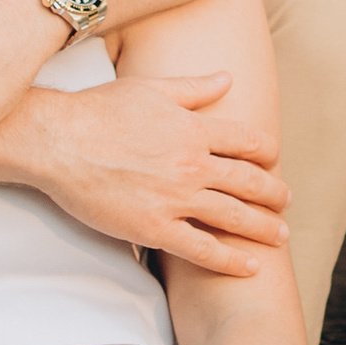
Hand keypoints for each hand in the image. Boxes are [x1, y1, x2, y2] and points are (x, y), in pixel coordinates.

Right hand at [33, 73, 289, 276]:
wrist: (59, 141)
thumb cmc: (99, 110)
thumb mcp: (151, 89)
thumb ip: (194, 87)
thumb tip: (228, 77)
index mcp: (193, 129)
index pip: (247, 141)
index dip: (267, 152)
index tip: (274, 160)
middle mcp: (191, 164)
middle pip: (249, 182)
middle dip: (274, 193)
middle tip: (287, 202)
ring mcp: (175, 198)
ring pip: (233, 217)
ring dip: (263, 228)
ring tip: (280, 235)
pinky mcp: (154, 228)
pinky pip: (202, 249)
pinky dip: (230, 260)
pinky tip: (249, 266)